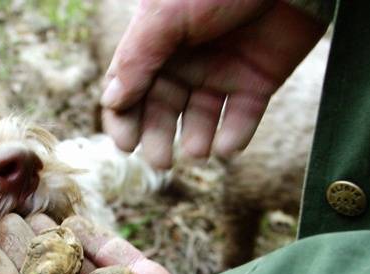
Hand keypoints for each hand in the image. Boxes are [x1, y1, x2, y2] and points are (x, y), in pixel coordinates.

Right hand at [101, 0, 325, 167]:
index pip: (130, 89)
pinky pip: (242, 118)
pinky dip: (234, 136)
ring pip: (201, 120)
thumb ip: (138, 58)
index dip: (124, 119)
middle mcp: (186, 62)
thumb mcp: (167, 16)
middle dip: (158, 137)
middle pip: (163, 110)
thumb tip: (112, 99)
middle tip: (161, 161)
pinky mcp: (257, 82)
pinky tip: (227, 145)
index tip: (126, 145)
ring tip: (197, 150)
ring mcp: (222, 73)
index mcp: (157, 44)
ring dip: (196, 140)